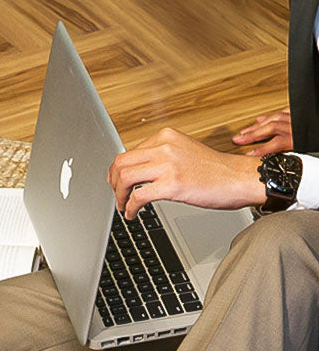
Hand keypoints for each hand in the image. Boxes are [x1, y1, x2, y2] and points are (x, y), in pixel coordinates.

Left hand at [108, 127, 265, 219]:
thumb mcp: (183, 152)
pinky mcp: (172, 184)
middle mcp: (165, 146)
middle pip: (121, 163)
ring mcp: (168, 165)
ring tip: (123, 206)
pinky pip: (138, 197)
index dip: (118, 171)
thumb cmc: (214, 170)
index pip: (129, 152)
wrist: (237, 178)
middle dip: (113, 183)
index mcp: (166, 136)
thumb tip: (138, 169)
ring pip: (125, 178)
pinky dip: (130, 208)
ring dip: (119, 196)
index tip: (116, 182)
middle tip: (117, 196)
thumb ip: (161, 156)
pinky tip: (133, 214)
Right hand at [231, 109, 292, 154]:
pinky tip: (261, 119)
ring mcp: (296, 117)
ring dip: (257, 125)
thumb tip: (277, 159)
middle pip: (271, 128)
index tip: (248, 154)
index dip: (261, 149)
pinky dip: (270, 115)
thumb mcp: (307, 150)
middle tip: (238, 139)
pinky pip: (282, 110)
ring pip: (274, 118)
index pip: (276, 144)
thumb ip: (291, 152)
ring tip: (244, 132)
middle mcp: (295, 126)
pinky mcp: (297, 111)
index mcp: (297, 138)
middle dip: (252, 134)